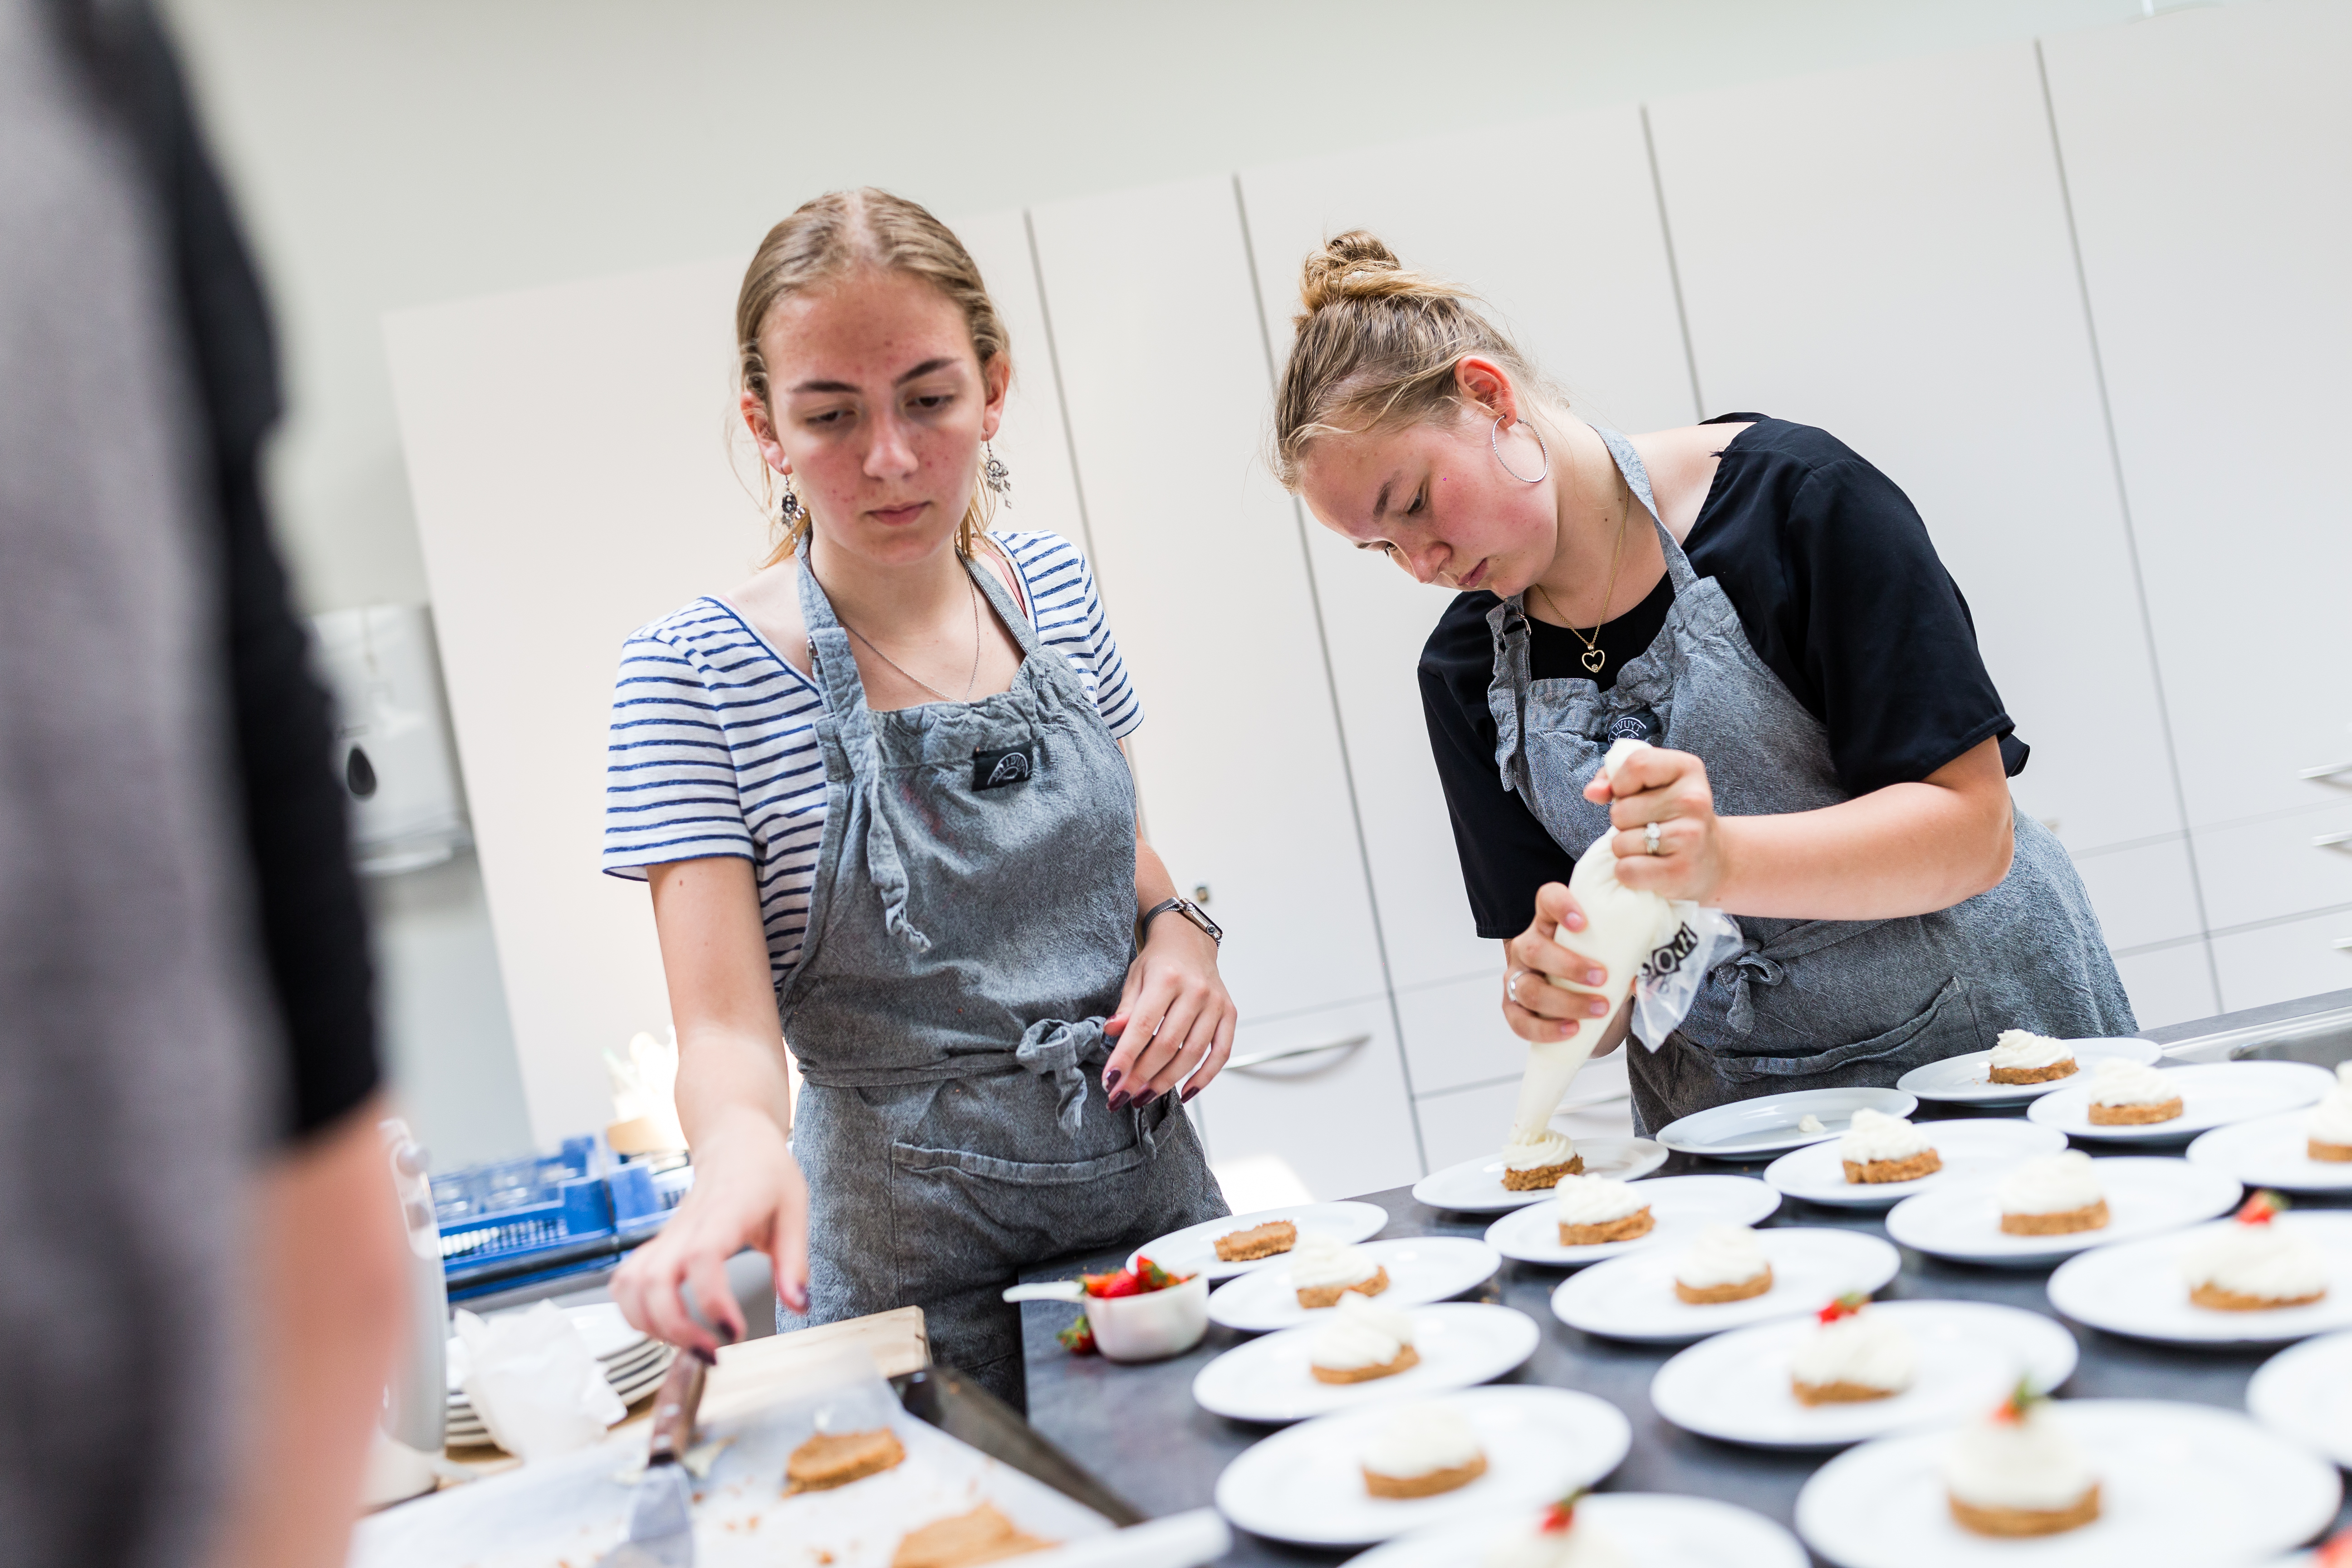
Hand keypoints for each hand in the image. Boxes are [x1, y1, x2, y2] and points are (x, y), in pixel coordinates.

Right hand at [610, 1106, 807, 1359]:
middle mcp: (686, 1226)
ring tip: (687, 1344)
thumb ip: (795, 1261)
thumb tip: (799, 1304)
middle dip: (675, 1329)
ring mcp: (665, 1236)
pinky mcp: (656, 1246)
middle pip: (653, 1281)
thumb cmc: (764, 1171)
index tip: (734, 1330)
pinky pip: (625, 1281)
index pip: (701, 1257)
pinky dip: (634, 1312)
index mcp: (724, 1213)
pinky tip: (664, 1326)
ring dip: (650, 1325)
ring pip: (629, 1284)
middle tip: (711, 1352)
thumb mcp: (795, 1209)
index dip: (711, 1299)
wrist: (733, 1140)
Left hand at [1104, 916, 1235, 1107]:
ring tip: (1143, 1097)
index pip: (1143, 1026)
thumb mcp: (1134, 977)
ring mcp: (1215, 1004)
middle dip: (1141, 1076)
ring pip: (1192, 1054)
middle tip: (1122, 1096)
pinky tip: (1185, 1093)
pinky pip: (1221, 1053)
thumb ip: (1125, 1007)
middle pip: (1167, 1045)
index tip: (1110, 1081)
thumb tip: (1111, 1033)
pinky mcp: (1229, 1014)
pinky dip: (1205, 1077)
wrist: (1189, 941)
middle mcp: (1195, 991)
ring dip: (1166, 1082)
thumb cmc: (1158, 962)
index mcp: (1167, 978)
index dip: (1125, 1057)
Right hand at [1503, 882, 1616, 1044]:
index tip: (1583, 922)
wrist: (1590, 1009)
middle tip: (1602, 977)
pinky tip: (1572, 1030)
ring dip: (1566, 1001)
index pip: (1547, 900)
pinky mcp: (1513, 1008)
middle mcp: (1527, 946)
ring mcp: (1517, 977)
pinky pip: (1520, 1022)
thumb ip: (1627, 962)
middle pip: (1534, 949)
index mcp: (1550, 923)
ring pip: (1529, 989)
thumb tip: (1636, 982)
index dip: (1560, 905)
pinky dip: (1547, 1029)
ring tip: (1599, 1009)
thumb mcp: (1614, 959)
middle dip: (1568, 966)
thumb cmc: (1600, 973)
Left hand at [1586, 744, 1726, 902]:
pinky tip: (1650, 867)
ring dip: (1625, 849)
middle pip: (1620, 810)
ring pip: (1619, 842)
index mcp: (1687, 768)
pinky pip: (1626, 870)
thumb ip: (1613, 780)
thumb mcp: (1649, 786)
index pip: (1635, 764)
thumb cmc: (1670, 817)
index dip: (1619, 783)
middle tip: (1647, 826)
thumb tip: (1592, 792)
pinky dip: (1628, 873)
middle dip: (1622, 822)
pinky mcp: (1681, 871)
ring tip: (1650, 847)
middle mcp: (1694, 800)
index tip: (1629, 794)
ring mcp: (1690, 836)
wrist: (1710, 859)